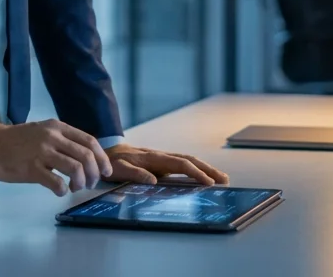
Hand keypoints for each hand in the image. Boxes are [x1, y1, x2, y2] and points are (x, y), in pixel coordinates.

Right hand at [0, 120, 113, 196]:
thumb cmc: (18, 141)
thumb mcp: (43, 132)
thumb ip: (63, 141)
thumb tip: (86, 158)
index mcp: (58, 127)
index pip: (90, 141)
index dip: (102, 158)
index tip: (106, 172)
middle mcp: (53, 137)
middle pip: (86, 156)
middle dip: (94, 174)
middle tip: (90, 184)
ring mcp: (42, 152)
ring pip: (75, 168)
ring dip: (81, 182)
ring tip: (74, 188)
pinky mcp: (31, 168)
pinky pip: (56, 182)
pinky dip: (63, 190)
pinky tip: (59, 191)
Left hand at [103, 144, 230, 185]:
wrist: (108, 150)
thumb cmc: (113, 162)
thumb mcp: (119, 169)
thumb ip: (134, 174)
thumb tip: (153, 180)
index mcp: (154, 158)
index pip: (181, 164)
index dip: (195, 173)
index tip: (208, 182)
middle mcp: (162, 156)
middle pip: (190, 160)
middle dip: (208, 170)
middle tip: (224, 180)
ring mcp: (163, 158)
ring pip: (189, 161)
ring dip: (206, 168)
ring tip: (221, 178)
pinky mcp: (163, 162)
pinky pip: (183, 165)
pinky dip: (197, 169)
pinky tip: (204, 176)